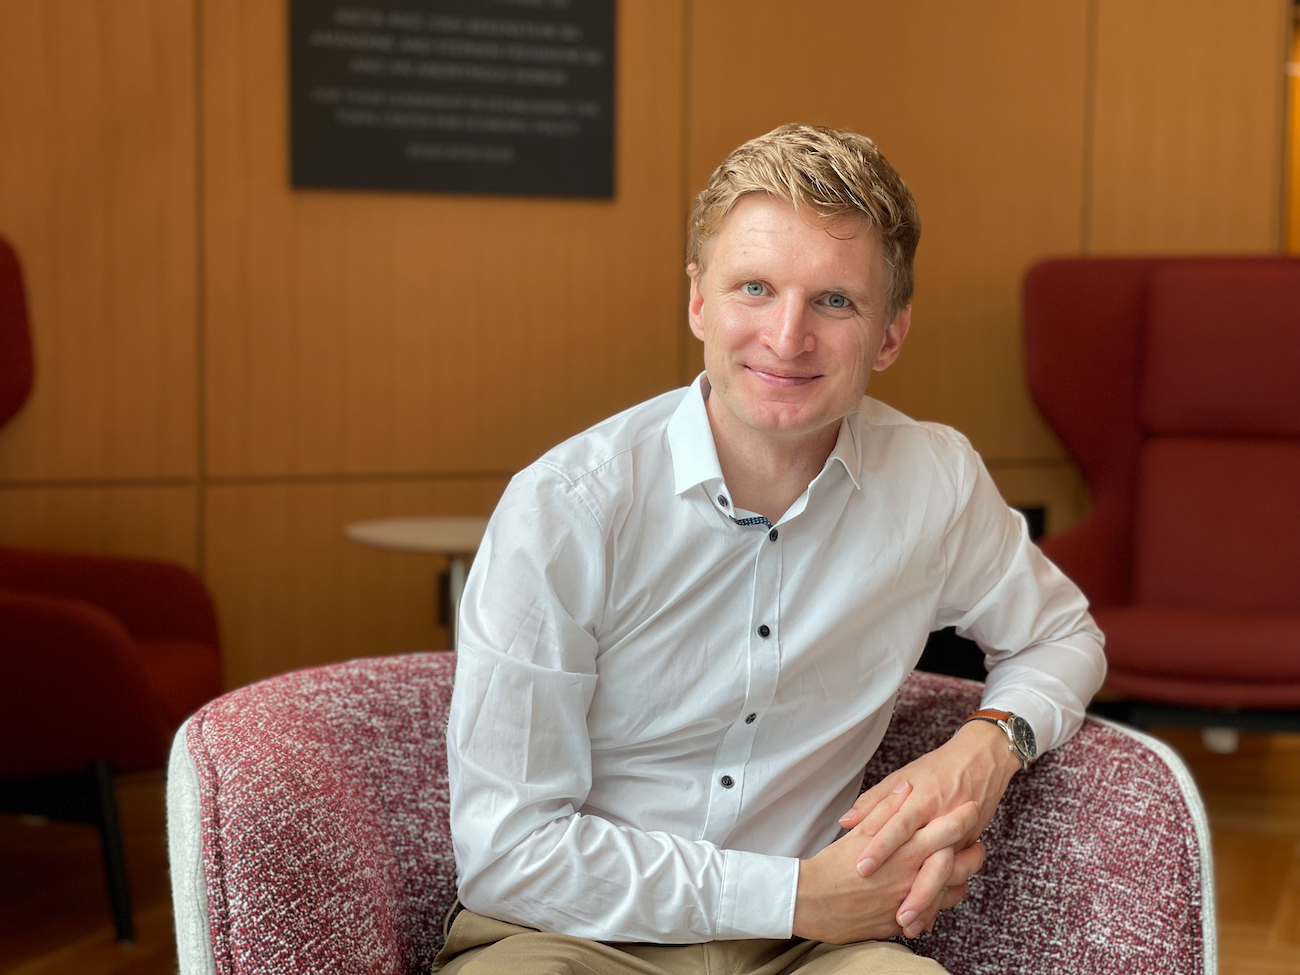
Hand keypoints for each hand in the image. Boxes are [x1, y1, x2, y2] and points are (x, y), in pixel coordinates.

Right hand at [792, 800, 984, 943]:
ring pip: (951, 893)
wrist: (812, 902)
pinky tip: (940, 894)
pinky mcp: (902, 922)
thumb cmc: (833, 864)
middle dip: (974, 855)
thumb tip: (905, 789)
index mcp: (904, 850)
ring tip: (963, 870)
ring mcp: (910, 901)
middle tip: (979, 845)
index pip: (945, 831)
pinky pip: (933, 914)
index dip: (962, 819)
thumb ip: (886, 808)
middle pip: (959, 866)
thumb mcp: (861, 831)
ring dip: (962, 881)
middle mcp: (913, 876)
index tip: (970, 808)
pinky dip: (941, 903)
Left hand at [837, 720, 1019, 925]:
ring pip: (946, 875)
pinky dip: (943, 899)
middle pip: (930, 860)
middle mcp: (943, 821)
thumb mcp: (904, 777)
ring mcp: (961, 837)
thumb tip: (845, 821)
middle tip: (894, 913)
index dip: (881, 848)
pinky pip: (959, 878)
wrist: (982, 761)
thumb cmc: (936, 769)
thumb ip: (874, 801)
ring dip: (929, 901)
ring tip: (909, 924)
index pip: (899, 826)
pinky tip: (927, 918)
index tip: (861, 868)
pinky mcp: (971, 846)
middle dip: (914, 889)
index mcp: (923, 800)